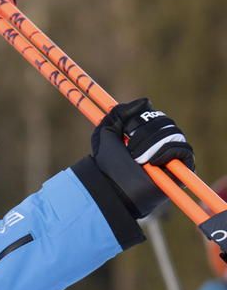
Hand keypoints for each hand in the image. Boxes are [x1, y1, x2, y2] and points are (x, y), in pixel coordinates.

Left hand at [91, 98, 194, 217]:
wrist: (112, 188)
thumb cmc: (106, 165)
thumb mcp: (105, 133)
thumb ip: (118, 113)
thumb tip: (145, 101)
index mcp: (142, 134)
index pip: (153, 115)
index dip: (142, 117)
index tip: (127, 129)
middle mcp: (158, 142)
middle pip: (164, 121)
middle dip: (144, 131)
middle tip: (129, 148)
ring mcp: (169, 155)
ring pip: (174, 132)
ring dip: (152, 143)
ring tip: (137, 158)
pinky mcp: (179, 169)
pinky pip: (184, 149)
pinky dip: (168, 151)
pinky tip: (152, 161)